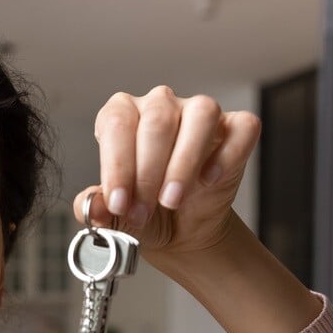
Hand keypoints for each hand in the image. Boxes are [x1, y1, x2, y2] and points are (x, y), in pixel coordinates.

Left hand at [73, 86, 261, 258]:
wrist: (179, 228)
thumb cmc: (143, 210)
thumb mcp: (115, 214)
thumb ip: (97, 208)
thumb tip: (92, 207)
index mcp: (122, 115)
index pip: (116, 123)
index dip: (116, 166)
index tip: (118, 203)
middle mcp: (160, 104)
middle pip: (156, 122)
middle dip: (147, 174)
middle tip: (142, 211)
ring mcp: (199, 112)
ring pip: (199, 116)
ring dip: (183, 163)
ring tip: (172, 200)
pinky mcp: (235, 128)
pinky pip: (240, 129)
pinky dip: (226, 156)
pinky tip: (209, 180)